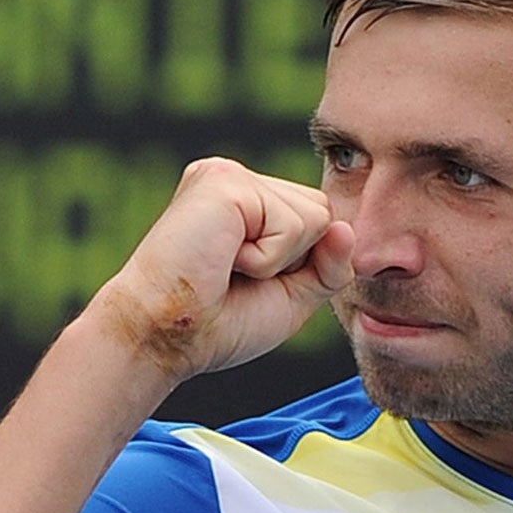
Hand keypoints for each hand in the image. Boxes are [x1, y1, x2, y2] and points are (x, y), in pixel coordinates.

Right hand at [87, 156, 355, 383]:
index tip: (250, 283)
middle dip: (296, 260)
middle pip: (323, 214)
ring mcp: (230, 176)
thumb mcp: (293, 297)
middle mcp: (238, 181)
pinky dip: (267, 260)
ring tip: (229, 267)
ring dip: (280, 262)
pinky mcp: (226, 182)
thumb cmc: (218, 323)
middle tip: (239, 276)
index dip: (303, 265)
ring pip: (316, 218)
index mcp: (248, 203)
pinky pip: (293, 225)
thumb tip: (347, 229)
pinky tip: (225, 260)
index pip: (319, 222)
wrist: (165, 336)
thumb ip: (330, 266)